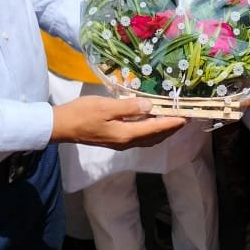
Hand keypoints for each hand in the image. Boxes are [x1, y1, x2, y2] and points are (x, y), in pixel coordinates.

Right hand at [51, 95, 185, 148]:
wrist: (61, 127)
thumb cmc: (82, 113)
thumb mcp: (106, 106)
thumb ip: (129, 106)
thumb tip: (150, 106)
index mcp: (126, 134)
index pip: (156, 128)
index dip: (172, 122)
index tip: (187, 116)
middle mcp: (126, 142)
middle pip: (155, 137)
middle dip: (171, 128)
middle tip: (185, 117)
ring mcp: (120, 143)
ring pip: (148, 139)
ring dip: (162, 131)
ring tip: (172, 120)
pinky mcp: (115, 140)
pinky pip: (140, 137)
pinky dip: (151, 131)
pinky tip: (151, 121)